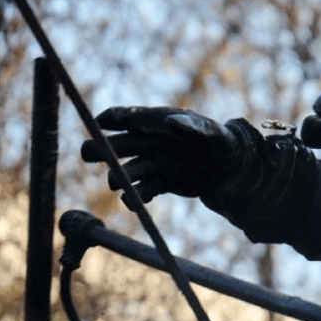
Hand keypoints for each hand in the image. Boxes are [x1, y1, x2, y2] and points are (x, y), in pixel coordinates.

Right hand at [80, 106, 239, 202]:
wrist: (231, 168)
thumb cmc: (222, 141)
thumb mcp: (212, 133)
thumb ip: (193, 126)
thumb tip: (172, 121)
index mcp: (159, 123)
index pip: (128, 117)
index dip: (111, 118)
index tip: (98, 122)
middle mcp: (151, 143)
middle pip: (116, 145)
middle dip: (99, 149)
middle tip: (88, 154)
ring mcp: (154, 163)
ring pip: (127, 171)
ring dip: (118, 177)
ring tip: (117, 185)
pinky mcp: (161, 182)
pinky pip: (142, 191)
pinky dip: (135, 198)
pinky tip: (134, 203)